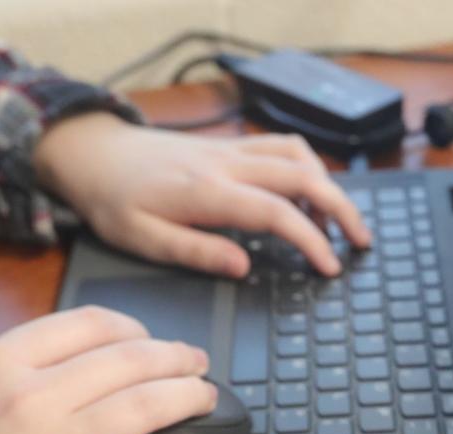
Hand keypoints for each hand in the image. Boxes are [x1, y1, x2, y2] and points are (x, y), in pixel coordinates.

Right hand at [0, 307, 213, 433]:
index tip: (158, 341)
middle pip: (130, 361)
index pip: (94, 324)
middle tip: (199, 366)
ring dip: (189, 400)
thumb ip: (35, 369)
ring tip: (205, 400)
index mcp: (4, 359)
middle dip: (178, 361)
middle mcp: (30, 395)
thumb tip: (110, 361)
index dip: (141, 330)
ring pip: (145, 408)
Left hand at [33, 114, 370, 276]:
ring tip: (340, 224)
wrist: (90, 152)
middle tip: (363, 242)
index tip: (330, 268)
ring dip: (329, 187)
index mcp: (207, 193)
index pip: (277, 213)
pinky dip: (307, 166)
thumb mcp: (143, 240)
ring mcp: (230, 150)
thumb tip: (243, 267)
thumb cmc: (112, 201)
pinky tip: (308, 191)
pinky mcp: (228, 146)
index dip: (312, 241)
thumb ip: (196, 253)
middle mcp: (226, 165)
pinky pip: (280, 146)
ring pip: (297, 155)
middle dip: (341, 210)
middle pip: (303, 177)